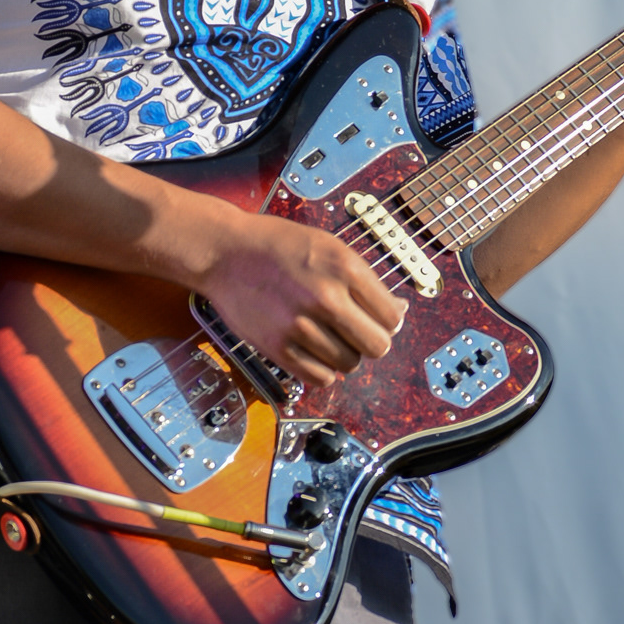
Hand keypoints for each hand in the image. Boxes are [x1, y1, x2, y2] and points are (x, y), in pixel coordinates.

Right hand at [198, 209, 405, 387]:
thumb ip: (365, 280)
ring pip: (349, 364)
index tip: (376, 319)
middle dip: (371, 341)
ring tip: (327, 335)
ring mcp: (301, 325)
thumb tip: (399, 312)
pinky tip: (314, 351)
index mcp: (344, 268)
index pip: (392, 317)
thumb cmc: (276, 245)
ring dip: (344, 354)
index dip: (389, 321)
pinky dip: (323, 370)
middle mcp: (326, 297)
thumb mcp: (329, 247)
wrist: (224, 252)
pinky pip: (321, 377)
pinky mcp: (278, 347)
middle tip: (355, 331)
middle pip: (377, 346)